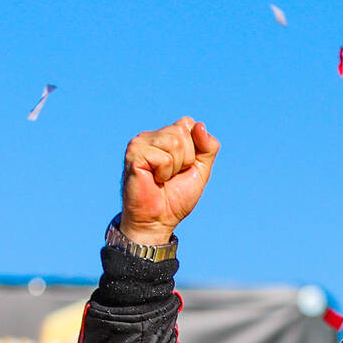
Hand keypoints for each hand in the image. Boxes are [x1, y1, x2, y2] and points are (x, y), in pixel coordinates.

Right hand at [120, 117, 219, 244]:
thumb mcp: (201, 169)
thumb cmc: (177, 196)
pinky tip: (154, 179)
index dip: (195, 148)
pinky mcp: (134, 154)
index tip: (184, 166)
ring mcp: (139, 143)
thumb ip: (207, 147)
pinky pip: (164, 157)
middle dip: (186, 158)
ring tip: (162, 177)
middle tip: (172, 175)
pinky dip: (165, 173)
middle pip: (182, 132)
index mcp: (165, 136)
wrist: (159, 219)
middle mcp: (150, 135)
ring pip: (174, 142)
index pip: (189, 123)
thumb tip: (200, 125)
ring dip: (175, 166)